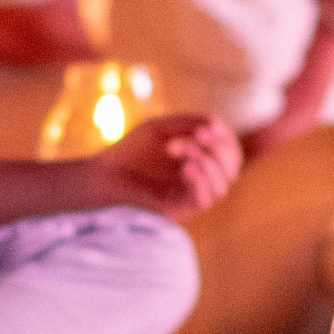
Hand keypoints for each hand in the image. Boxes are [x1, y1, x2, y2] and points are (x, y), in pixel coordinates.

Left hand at [93, 114, 241, 216]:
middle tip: (198, 135)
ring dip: (208, 162)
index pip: (230, 153)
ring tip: (181, 149)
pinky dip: (201, 180)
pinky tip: (186, 167)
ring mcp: (189, 197)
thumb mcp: (160, 129)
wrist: (101, 175)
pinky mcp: (179, 211)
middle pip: (232, 169)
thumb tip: (217, 125)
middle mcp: (198, 181)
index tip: (209, 125)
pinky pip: (205, 200)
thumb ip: (188, 123)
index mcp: (198, 162)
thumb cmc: (129, 152)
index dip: (227, 138)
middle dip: (220, 148)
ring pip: (222, 186)